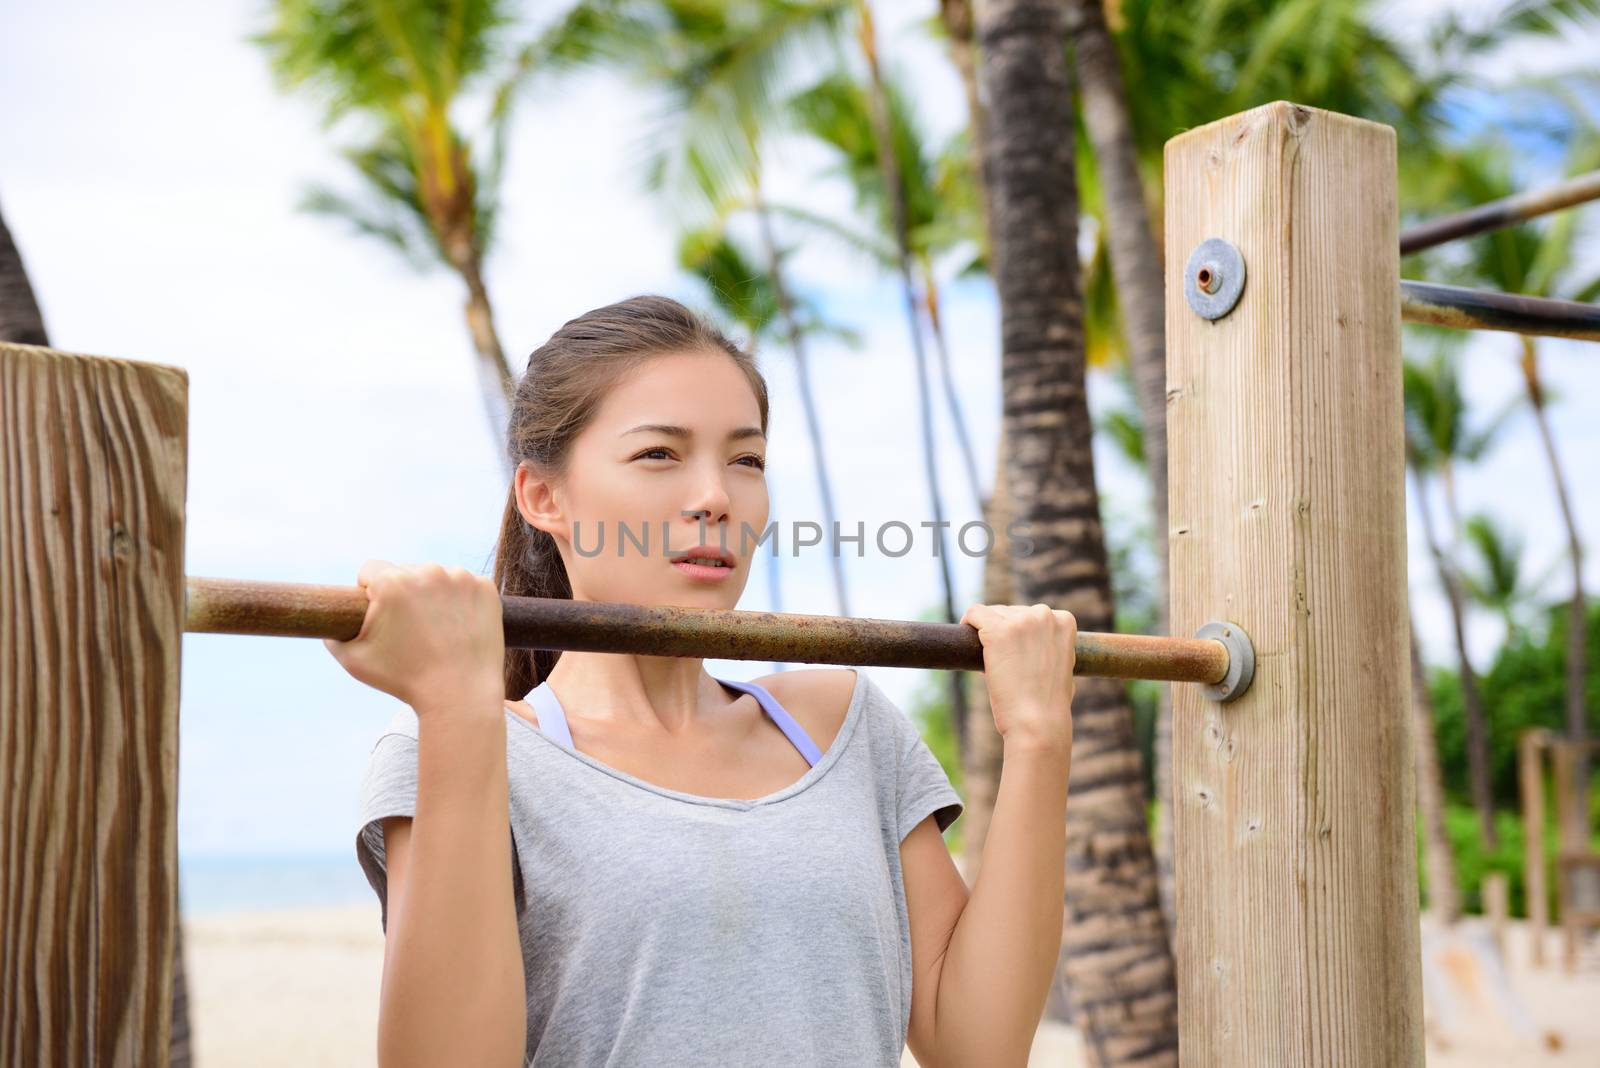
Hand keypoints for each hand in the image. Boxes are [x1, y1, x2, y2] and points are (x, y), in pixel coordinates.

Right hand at [323, 560, 505, 714]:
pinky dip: (460, 601)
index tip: (377, 610)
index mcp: (392, 582)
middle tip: (409, 628)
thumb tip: (327, 620)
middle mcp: (428, 572)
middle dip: (402, 594)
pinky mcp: (485, 588)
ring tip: (434, 630)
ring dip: (432, 594)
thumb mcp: (353, 660)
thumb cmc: (403, 680)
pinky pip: (464, 586)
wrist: (460, 695)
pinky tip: (457, 626)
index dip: (368, 591)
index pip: (370, 569)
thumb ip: (332, 634)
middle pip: (404, 572)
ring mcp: (461, 578)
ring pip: (436, 578)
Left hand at [959, 602, 1075, 751]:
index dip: (1021, 634)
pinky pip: (975, 613)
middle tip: (1003, 665)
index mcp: (1064, 621)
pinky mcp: (997, 630)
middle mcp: (1044, 615)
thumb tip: (1040, 649)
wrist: (1038, 722)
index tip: (1017, 655)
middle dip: (1004, 634)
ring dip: (986, 634)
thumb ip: (1054, 649)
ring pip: (992, 613)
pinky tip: (965, 638)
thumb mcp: (1063, 668)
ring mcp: (1021, 621)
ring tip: (991, 664)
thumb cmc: (1049, 704)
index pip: (1033, 614)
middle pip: (1011, 612)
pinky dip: (968, 622)